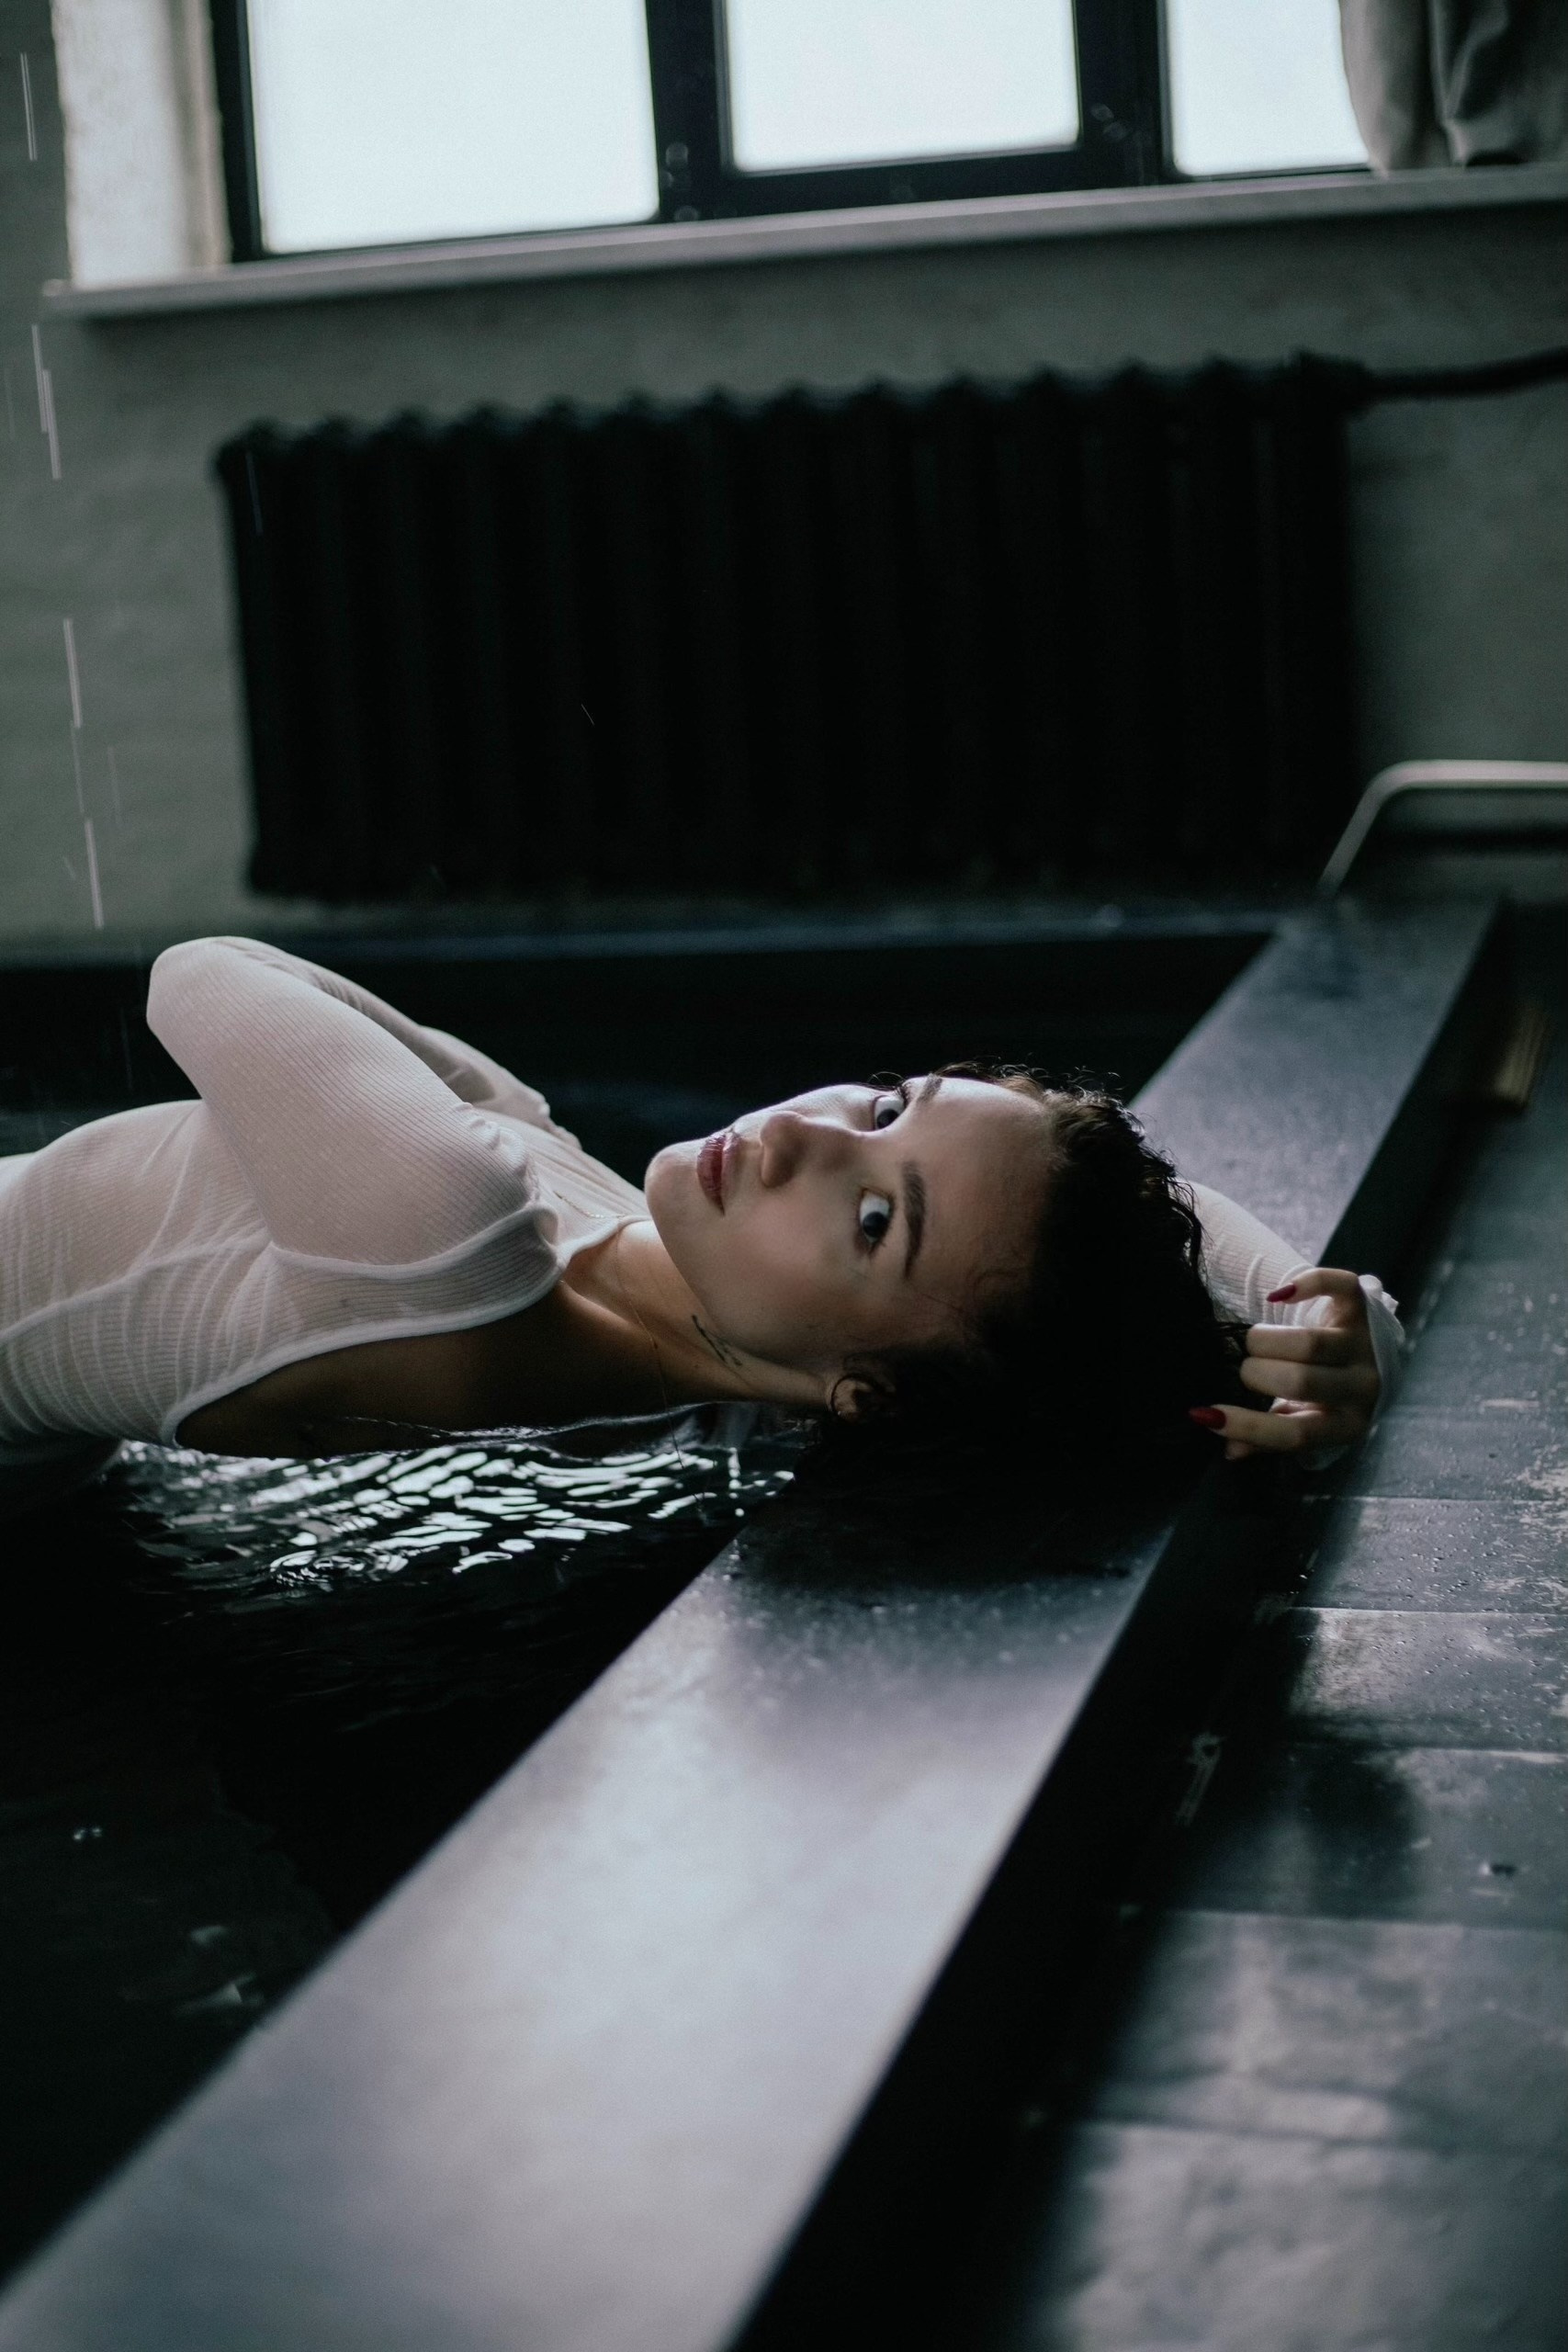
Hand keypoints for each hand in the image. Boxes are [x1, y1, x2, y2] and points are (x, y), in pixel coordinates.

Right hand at [1191, 1267, 1381, 1460]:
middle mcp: (1363, 1388)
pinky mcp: (1362, 1308)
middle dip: (1256, 1374)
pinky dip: (1307, 1285)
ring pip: (1311, 1342)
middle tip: (1243, 1368)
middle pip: (1300, 1382)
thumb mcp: (1303, 1423)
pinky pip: (1339, 1287)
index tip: (1206, 1413)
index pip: (1295, 1433)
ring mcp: (1364, 1345)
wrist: (1376, 1361)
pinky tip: (1278, 1295)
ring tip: (1252, 1343)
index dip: (1248, 1425)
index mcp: (1346, 1426)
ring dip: (1266, 1340)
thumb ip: (1267, 1436)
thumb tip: (1229, 1449)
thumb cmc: (1326, 1398)